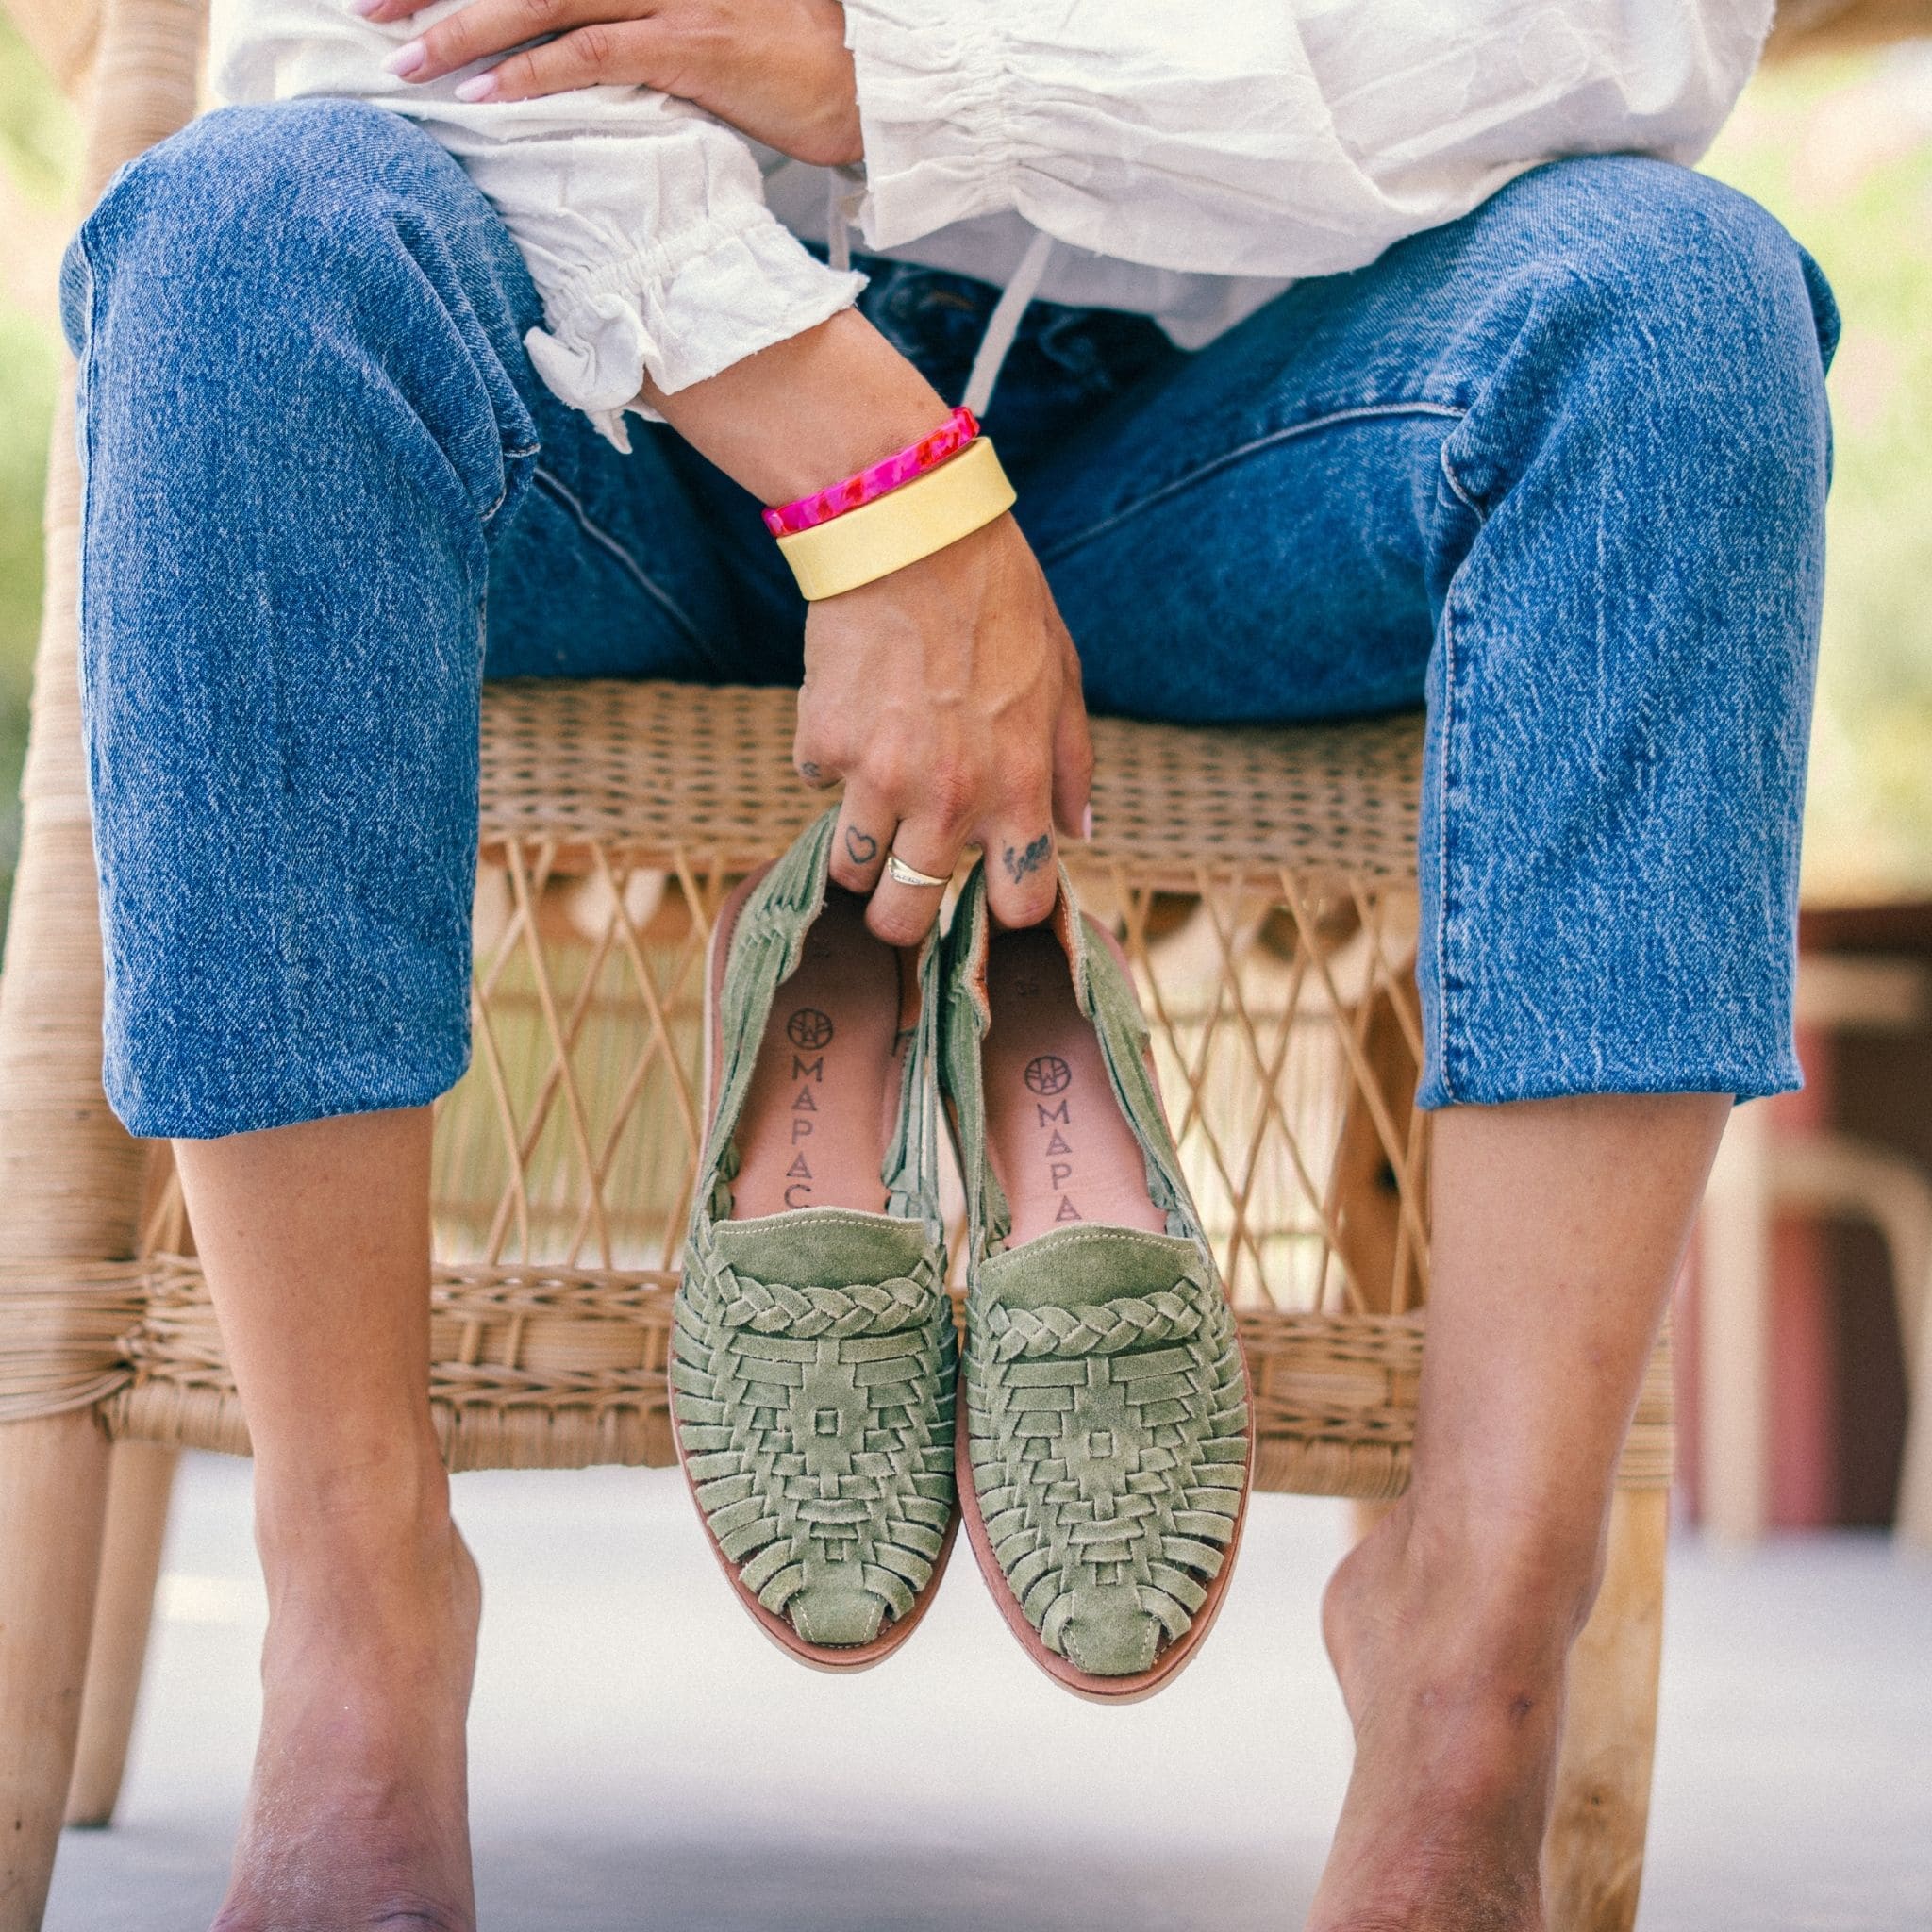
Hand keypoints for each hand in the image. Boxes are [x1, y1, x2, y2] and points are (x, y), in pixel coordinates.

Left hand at [369, 0, 862, 166]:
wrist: (873, 76)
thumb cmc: (793, 57)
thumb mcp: (706, 23)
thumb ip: (636, 26)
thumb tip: (572, 55)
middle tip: (367, 6)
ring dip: (467, 29)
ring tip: (406, 58)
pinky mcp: (693, 42)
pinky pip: (596, 53)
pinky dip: (535, 72)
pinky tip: (486, 93)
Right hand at [796, 514, 1093, 943]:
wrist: (911, 533)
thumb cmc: (999, 601)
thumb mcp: (1061, 677)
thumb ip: (1072, 764)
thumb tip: (1078, 833)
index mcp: (1019, 790)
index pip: (1017, 907)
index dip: (1003, 908)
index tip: (989, 894)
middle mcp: (947, 801)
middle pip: (905, 920)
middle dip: (902, 914)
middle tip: (901, 884)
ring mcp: (877, 778)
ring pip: (848, 870)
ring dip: (859, 846)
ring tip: (875, 794)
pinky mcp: (821, 745)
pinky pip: (818, 784)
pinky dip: (831, 760)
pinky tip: (855, 708)